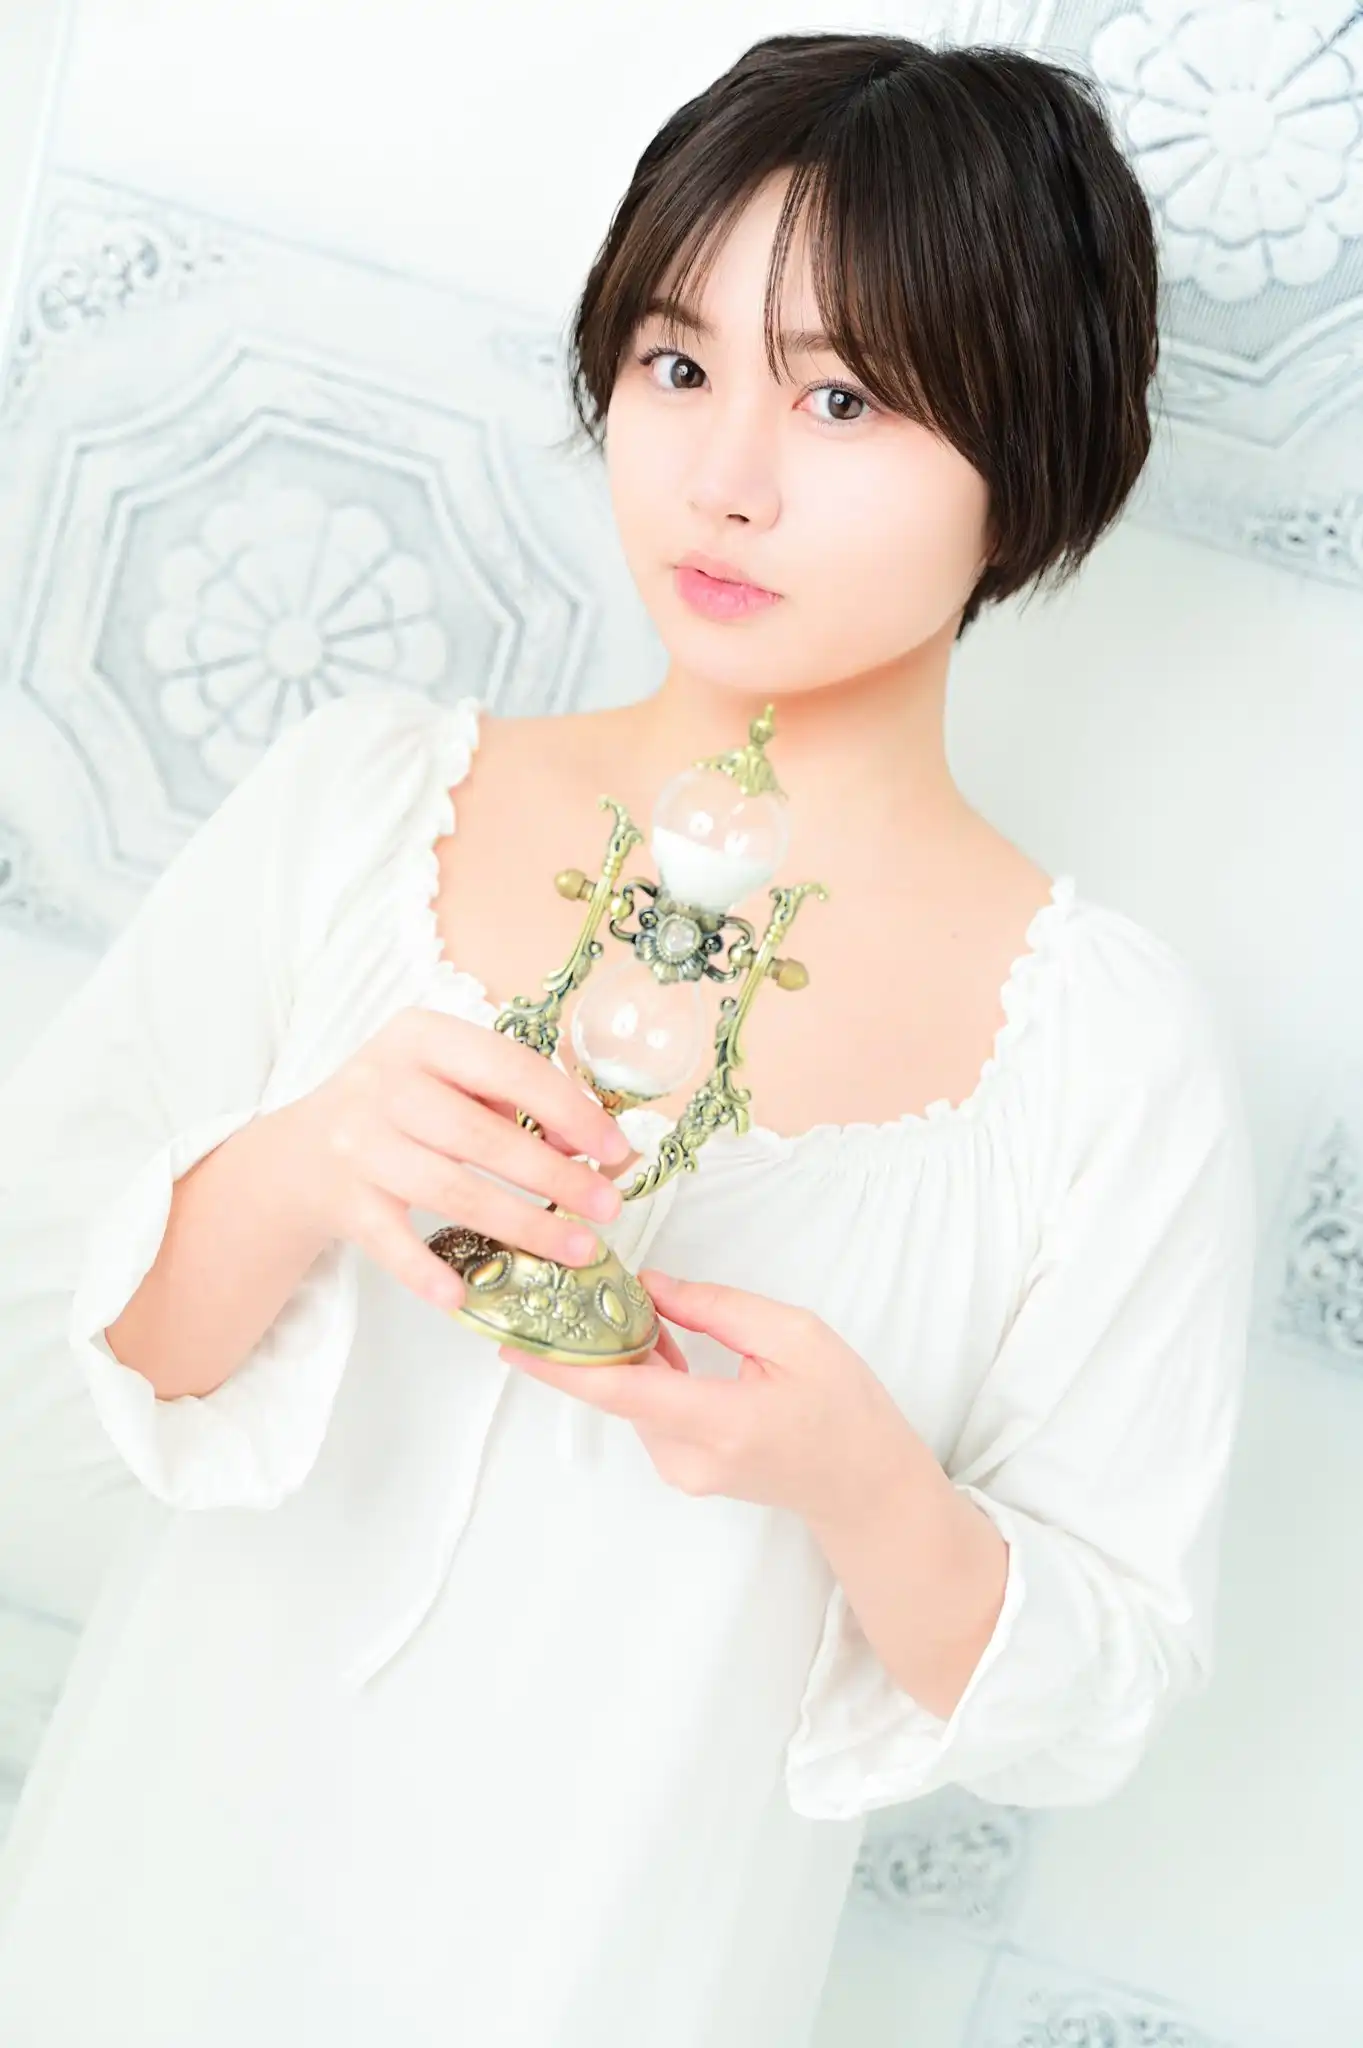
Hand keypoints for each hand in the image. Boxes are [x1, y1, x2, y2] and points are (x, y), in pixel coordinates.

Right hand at [274, 1006, 634, 1310]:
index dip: (569, 1109)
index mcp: (421, 1037)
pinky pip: (391, 1240)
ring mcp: (357, 1143)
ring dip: (521, 1225)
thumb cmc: (396, 1111)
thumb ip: (511, 1104)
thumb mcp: (446, 1081)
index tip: (615, 1147)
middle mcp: (384, 1082)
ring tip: (576, 1249)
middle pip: (483, 1136)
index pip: (509, 1067)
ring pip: (451, 1190)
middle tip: (607, 1206)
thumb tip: (589, 1148)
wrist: (298, 1155)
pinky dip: (426, 1270)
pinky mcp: (341, 1199)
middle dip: (555, 1177)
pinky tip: (465, 1293)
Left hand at [498, 1268, 916, 1523]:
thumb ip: (715, 1307)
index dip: (561, 1368)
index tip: (514, 1343)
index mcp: (721, 1420)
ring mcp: (685, 1472)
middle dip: (598, 1339)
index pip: (621, 1393)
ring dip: (627, 1356)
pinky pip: (649, 1414)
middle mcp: (690, 1457)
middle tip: (587, 1283)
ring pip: (632, 1401)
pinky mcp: (685, 1472)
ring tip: (644, 1310)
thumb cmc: (844, 1407)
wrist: (865, 1483)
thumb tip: (650, 1285)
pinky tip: (668, 1348)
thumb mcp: (792, 1334)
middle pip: (620, 1390)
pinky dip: (647, 1377)